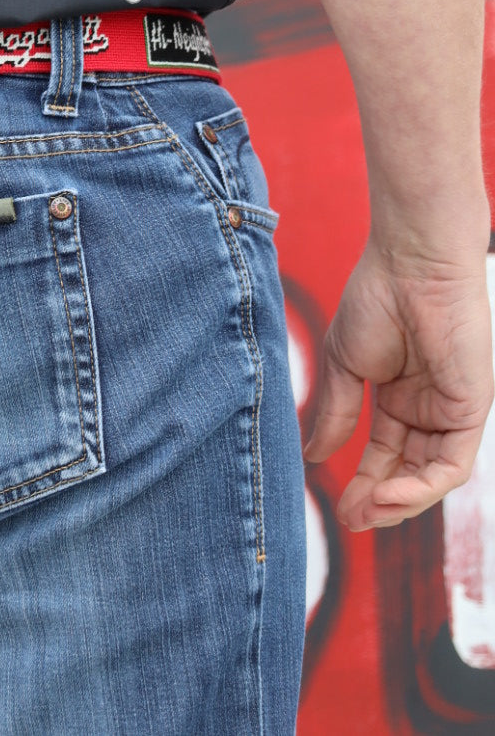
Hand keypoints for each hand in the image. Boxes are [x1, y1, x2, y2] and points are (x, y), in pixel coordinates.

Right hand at [302, 240, 492, 530]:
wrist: (410, 262)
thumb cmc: (377, 298)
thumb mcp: (344, 364)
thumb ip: (335, 412)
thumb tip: (314, 457)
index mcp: (400, 395)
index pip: (386, 454)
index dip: (365, 483)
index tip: (340, 508)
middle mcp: (429, 408)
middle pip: (409, 471)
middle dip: (381, 502)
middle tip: (351, 522)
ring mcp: (452, 410)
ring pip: (430, 476)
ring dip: (399, 503)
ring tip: (364, 513)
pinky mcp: (470, 410)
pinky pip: (450, 466)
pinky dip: (420, 487)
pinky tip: (386, 494)